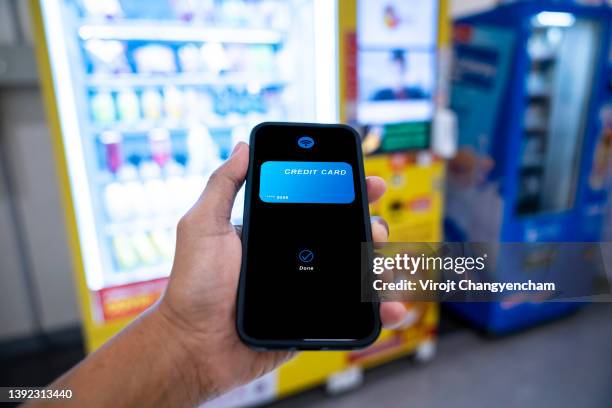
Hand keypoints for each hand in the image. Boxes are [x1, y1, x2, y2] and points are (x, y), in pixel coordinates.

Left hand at [155, 142, 409, 401]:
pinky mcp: (313, 319)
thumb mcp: (203, 225)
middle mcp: (294, 256)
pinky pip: (351, 311)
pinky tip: (390, 307)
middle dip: (370, 226)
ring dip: (380, 265)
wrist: (194, 347)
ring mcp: (307, 288)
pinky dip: (377, 309)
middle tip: (375, 230)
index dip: (345, 190)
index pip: (317, 204)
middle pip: (344, 234)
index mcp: (274, 231)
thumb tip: (244, 146)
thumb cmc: (193, 286)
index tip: (366, 181)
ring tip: (384, 267)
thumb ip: (223, 185)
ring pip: (355, 271)